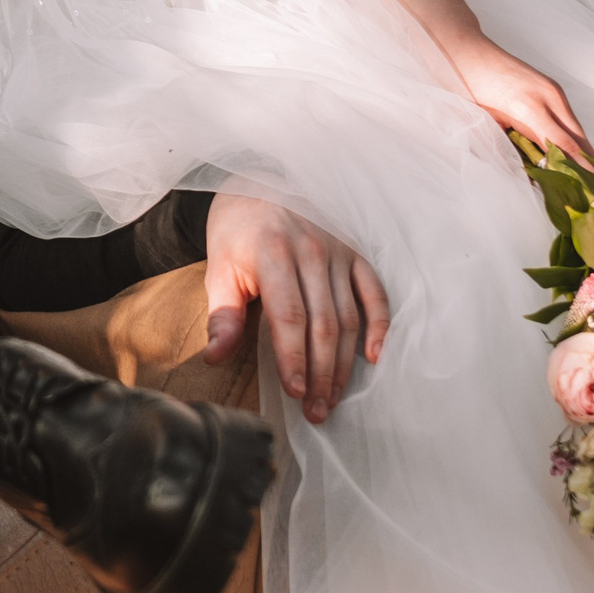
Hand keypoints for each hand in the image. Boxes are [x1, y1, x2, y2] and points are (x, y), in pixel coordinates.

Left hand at [204, 190, 389, 425]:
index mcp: (274, 253)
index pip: (290, 316)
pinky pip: (375, 292)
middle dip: (322, 373)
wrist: (260, 180)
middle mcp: (312, 251)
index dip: (294, 358)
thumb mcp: (218, 266)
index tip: (296, 393)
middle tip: (317, 411)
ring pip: (349, 316)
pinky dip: (379, 325)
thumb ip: (221, 314)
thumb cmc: (236, 230)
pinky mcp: (355, 253)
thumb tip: (214, 358)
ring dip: (345, 363)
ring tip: (335, 398)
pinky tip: (374, 357)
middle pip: (324, 324)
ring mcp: (338, 251)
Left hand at [444, 33, 593, 166]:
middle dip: (588, 163)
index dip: (582, 168)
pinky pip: (567, 117)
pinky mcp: (552, 87)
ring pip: (575, 127)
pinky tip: (571, 151)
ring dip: (582, 150)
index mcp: (530, 109)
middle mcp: (548, 97)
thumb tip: (534, 170)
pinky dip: (570, 135)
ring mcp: (553, 90)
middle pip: (578, 137)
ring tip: (587, 175)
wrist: (469, 53)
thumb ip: (517, 144)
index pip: (564, 145)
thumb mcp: (491, 123)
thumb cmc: (472, 90)